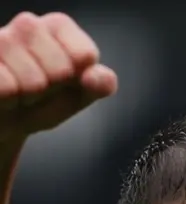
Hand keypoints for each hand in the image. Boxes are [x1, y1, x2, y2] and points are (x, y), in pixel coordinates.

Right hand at [0, 11, 116, 143]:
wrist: (5, 119)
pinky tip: (3, 94)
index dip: (76, 81)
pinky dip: (9, 101)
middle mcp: (28, 25)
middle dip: (51, 93)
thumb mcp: (77, 96)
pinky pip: (7, 88)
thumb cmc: (42, 102)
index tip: (63, 83)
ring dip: (28, 100)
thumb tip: (98, 78)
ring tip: (19, 93)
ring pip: (33, 83)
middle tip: (37, 92)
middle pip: (61, 71)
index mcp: (58, 27)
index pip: (85, 56)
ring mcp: (2, 39)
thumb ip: (100, 85)